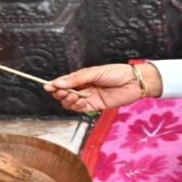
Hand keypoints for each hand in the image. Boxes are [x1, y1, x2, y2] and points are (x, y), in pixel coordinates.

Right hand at [44, 63, 160, 112]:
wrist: (133, 82)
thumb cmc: (117, 73)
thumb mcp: (94, 72)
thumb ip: (77, 79)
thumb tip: (58, 82)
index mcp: (82, 77)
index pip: (64, 82)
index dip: (55, 85)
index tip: (48, 86)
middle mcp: (84, 88)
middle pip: (65, 94)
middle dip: (61, 93)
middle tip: (62, 91)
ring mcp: (89, 97)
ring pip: (71, 103)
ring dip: (69, 100)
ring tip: (74, 95)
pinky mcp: (95, 106)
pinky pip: (81, 109)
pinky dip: (77, 106)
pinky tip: (81, 101)